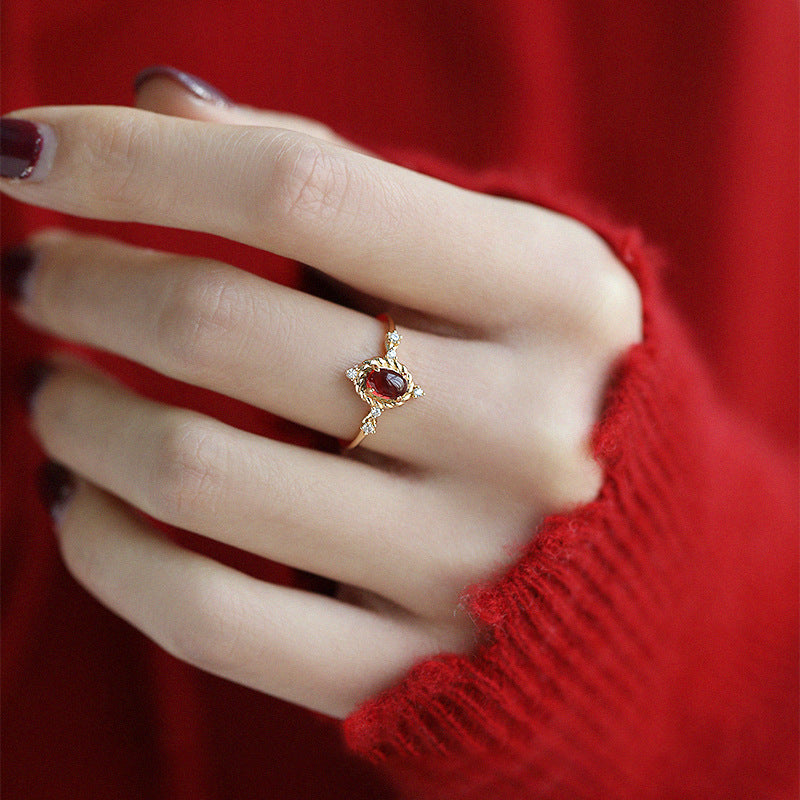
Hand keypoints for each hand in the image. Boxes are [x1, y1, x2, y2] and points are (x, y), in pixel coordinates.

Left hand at [0, 72, 640, 717]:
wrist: (641, 551)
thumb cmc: (546, 377)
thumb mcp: (494, 256)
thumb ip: (338, 175)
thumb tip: (158, 101)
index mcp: (552, 295)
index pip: (299, 187)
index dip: (133, 158)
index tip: (26, 151)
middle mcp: (521, 431)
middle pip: (224, 327)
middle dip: (85, 280)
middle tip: (43, 276)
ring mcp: (464, 564)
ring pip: (195, 473)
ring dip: (77, 410)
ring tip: (54, 382)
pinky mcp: (406, 666)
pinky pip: (207, 617)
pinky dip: (102, 549)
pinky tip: (78, 495)